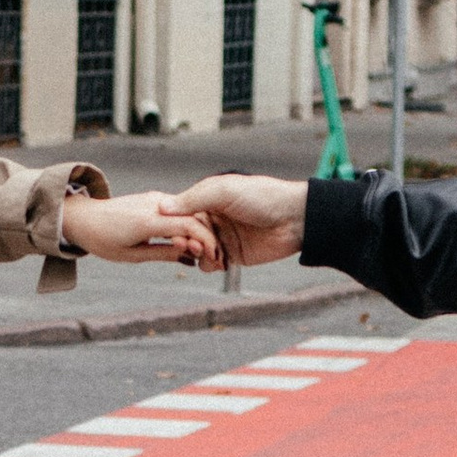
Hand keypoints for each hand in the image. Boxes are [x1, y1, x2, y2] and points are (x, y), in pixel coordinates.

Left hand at [61, 188, 220, 268]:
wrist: (83, 217)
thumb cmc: (102, 239)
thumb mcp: (132, 255)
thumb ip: (162, 253)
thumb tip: (188, 256)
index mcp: (148, 220)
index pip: (189, 226)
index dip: (207, 242)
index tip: (215, 258)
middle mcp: (155, 205)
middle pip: (193, 217)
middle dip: (210, 238)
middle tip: (218, 258)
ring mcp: (155, 199)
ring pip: (188, 212)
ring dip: (201, 231)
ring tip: (208, 252)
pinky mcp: (154, 199)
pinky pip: (178, 211)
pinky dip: (189, 225)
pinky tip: (192, 242)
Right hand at [170, 174, 309, 270]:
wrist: (295, 219)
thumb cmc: (261, 197)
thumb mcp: (223, 191)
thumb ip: (192, 199)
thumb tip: (161, 208)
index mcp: (208, 199)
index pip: (181, 214)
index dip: (174, 225)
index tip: (173, 232)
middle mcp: (213, 218)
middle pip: (186, 235)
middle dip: (184, 242)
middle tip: (189, 246)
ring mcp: (223, 237)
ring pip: (196, 251)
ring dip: (196, 254)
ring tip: (206, 253)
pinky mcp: (233, 255)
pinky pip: (211, 264)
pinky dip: (209, 265)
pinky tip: (217, 261)